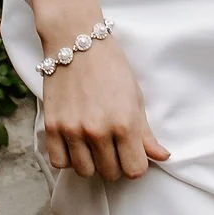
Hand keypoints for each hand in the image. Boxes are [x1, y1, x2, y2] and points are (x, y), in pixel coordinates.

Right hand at [38, 35, 168, 179]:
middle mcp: (98, 131)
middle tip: (113, 145)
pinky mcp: (51, 126)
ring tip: (93, 144)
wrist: (76, 41)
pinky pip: (59, 162)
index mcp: (125, 123)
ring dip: (92, 163)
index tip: (131, 153)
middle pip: (111, 173)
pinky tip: (75, 144)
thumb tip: (162, 157)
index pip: (135, 170)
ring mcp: (72, 130)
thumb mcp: (135, 97)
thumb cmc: (111, 66)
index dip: (135, 164)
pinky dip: (67, 158)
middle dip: (115, 163)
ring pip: (85, 171)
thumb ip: (145, 132)